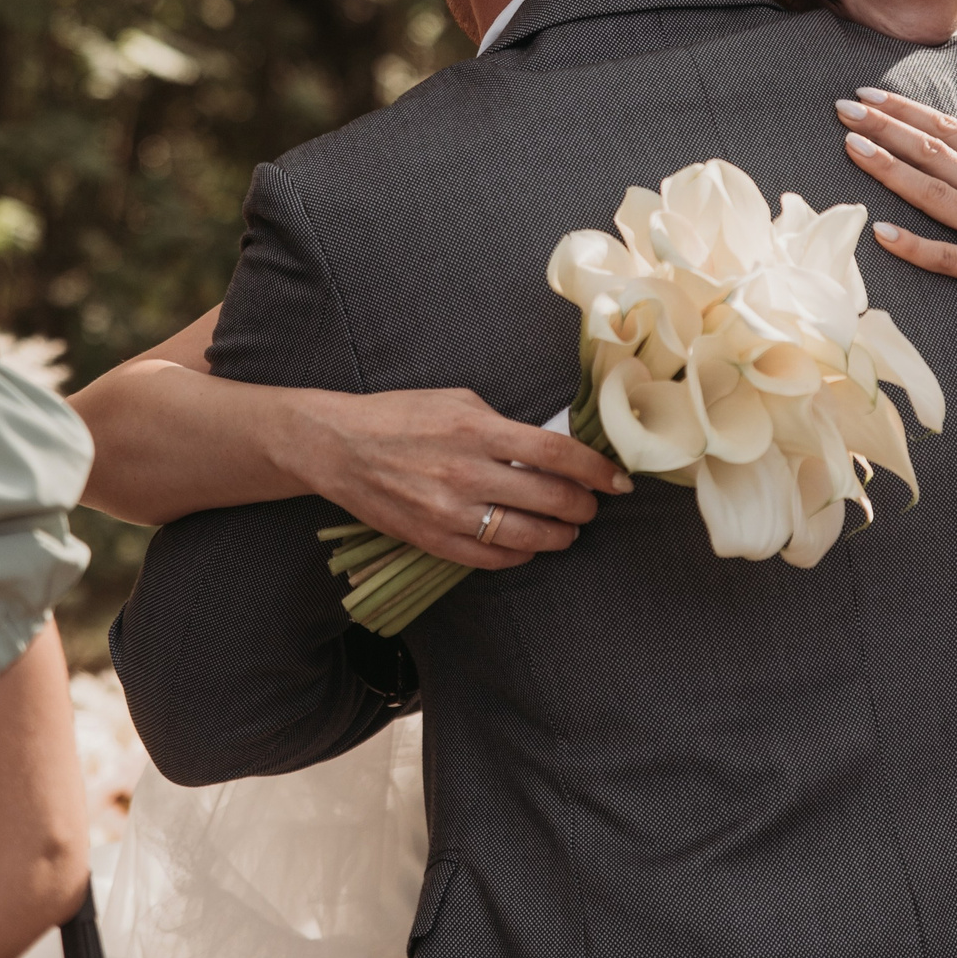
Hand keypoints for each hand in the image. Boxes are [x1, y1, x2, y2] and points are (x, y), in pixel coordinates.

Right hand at [294, 386, 631, 569]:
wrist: (340, 447)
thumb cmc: (401, 416)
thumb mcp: (458, 400)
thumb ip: (504, 424)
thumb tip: (549, 446)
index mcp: (477, 429)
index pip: (554, 452)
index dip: (594, 469)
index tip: (616, 479)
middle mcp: (466, 472)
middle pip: (549, 498)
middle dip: (583, 506)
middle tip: (592, 506)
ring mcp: (449, 512)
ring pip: (527, 535)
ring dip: (559, 535)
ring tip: (569, 529)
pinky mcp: (433, 540)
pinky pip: (491, 557)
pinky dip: (520, 554)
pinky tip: (530, 545)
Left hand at [836, 86, 956, 347]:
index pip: (948, 129)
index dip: (905, 111)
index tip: (868, 94)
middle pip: (932, 153)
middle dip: (884, 127)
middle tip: (843, 108)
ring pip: (932, 194)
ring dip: (888, 169)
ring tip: (851, 147)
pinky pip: (947, 258)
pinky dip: (913, 245)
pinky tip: (881, 233)